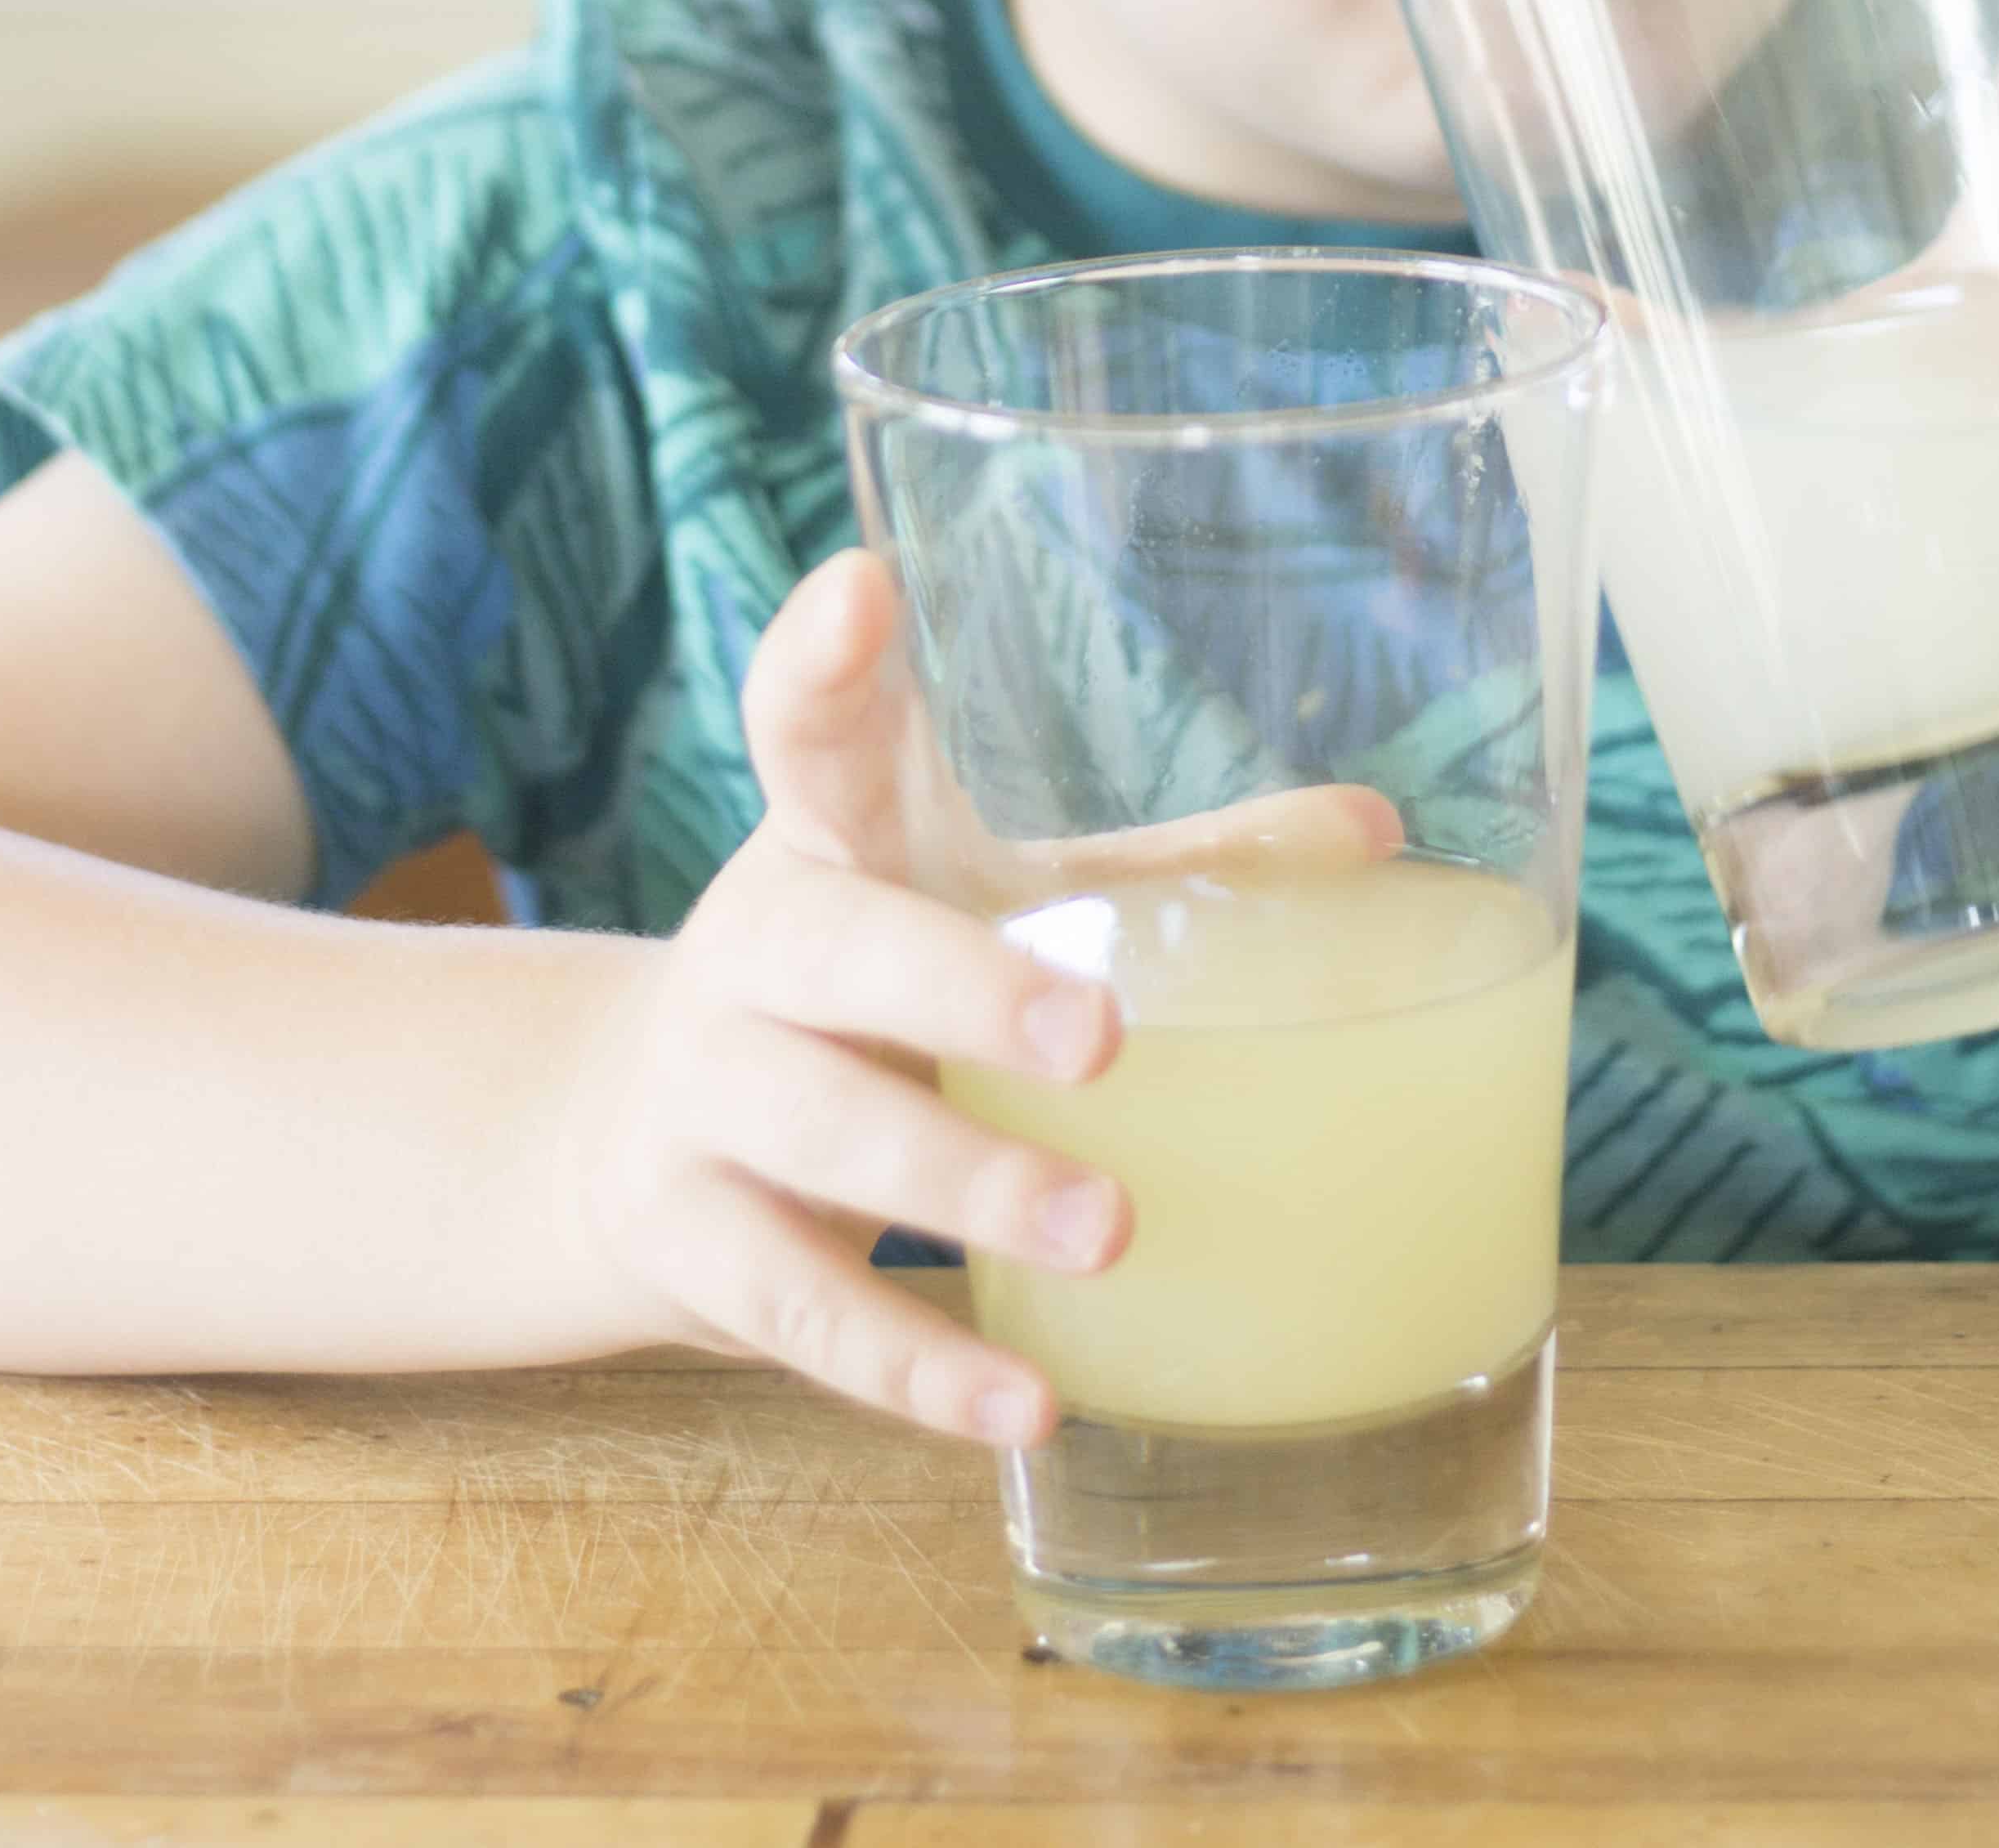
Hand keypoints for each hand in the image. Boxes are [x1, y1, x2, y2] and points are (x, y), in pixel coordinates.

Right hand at [549, 550, 1130, 1447]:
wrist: (620, 1141)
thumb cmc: (863, 985)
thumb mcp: (977, 899)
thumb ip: (1156, 871)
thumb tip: (1379, 825)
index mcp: (828, 837)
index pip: (808, 727)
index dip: (822, 659)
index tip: (862, 589)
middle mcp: (752, 948)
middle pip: (835, 947)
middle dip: (960, 987)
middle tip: (1102, 1034)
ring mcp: (702, 1097)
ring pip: (822, 1136)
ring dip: (966, 1184)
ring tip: (1111, 1235)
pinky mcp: (685, 1240)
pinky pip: (800, 1311)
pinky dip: (915, 1368)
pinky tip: (1026, 1408)